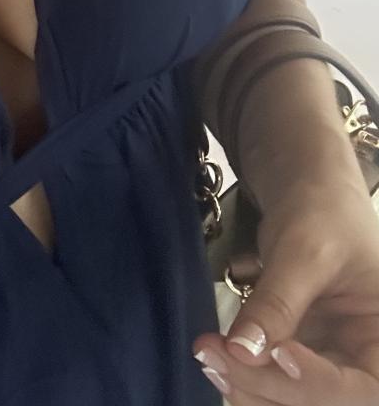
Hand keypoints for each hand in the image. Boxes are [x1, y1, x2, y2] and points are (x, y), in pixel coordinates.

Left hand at [191, 185, 378, 402]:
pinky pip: (274, 385)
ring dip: (249, 388)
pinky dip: (244, 378)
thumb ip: (278, 302)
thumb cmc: (321, 209)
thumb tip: (243, 351)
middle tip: (216, 354)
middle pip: (323, 404)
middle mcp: (364, 362)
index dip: (317, 384)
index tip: (276, 353)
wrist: (305, 188)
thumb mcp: (304, 250)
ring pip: (293, 402)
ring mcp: (330, 364)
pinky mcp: (298, 360)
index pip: (364, 390)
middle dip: (268, 385)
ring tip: (209, 355)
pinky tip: (216, 358)